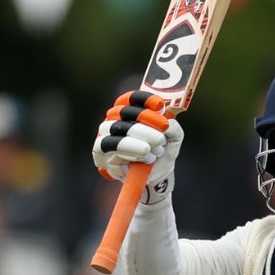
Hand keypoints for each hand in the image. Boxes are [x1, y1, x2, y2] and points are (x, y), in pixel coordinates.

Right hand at [92, 90, 183, 204]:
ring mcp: (105, 135)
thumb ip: (174, 128)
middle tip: (160, 137)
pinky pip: (109, 146)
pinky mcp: (100, 153)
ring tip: (151, 150)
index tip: (159, 105)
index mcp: (130, 112)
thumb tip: (168, 123)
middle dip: (143, 121)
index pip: (130, 99)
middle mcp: (115, 120)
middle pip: (122, 112)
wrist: (157, 175)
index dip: (143, 99)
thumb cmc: (162, 151)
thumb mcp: (174, 139)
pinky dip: (128, 151)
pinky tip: (144, 157)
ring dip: (135, 140)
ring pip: (114, 129)